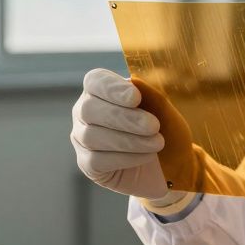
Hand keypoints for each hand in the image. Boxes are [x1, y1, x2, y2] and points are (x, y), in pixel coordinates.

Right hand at [71, 69, 178, 203]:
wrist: (163, 163)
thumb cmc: (159, 127)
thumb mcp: (160, 107)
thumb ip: (149, 92)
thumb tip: (140, 82)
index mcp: (99, 90)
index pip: (94, 81)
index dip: (112, 88)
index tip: (136, 97)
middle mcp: (84, 112)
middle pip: (89, 109)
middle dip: (125, 118)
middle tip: (154, 126)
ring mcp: (81, 138)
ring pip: (91, 136)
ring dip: (129, 140)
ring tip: (157, 143)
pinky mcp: (86, 163)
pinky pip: (98, 160)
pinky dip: (126, 158)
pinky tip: (147, 156)